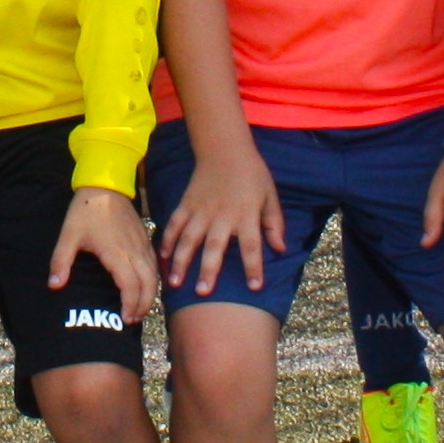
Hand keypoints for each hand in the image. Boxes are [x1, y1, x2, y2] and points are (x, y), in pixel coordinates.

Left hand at [50, 186, 158, 326]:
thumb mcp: (68, 235)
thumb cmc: (86, 210)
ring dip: (150, 294)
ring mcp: (142, 244)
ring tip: (139, 309)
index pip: (131, 285)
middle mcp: (134, 250)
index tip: (124, 318)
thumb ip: (61, 261)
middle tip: (132, 319)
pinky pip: (155, 264)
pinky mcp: (145, 238)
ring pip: (154, 275)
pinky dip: (154, 280)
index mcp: (117, 252)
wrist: (104, 185)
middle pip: (148, 284)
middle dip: (143, 305)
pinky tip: (146, 288)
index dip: (130, 304)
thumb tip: (54, 285)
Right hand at [159, 143, 285, 297]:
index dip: (254, 267)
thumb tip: (280, 249)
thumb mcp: (270, 197)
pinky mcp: (186, 203)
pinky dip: (168, 240)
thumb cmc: (252, 174)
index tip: (255, 286)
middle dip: (208, 270)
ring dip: (181, 261)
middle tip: (202, 293)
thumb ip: (274, 224)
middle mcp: (222, 216)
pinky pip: (175, 224)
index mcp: (246, 215)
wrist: (225, 148)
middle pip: (215, 247)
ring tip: (174, 283)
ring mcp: (201, 210)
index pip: (251, 246)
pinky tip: (163, 257)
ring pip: (189, 239)